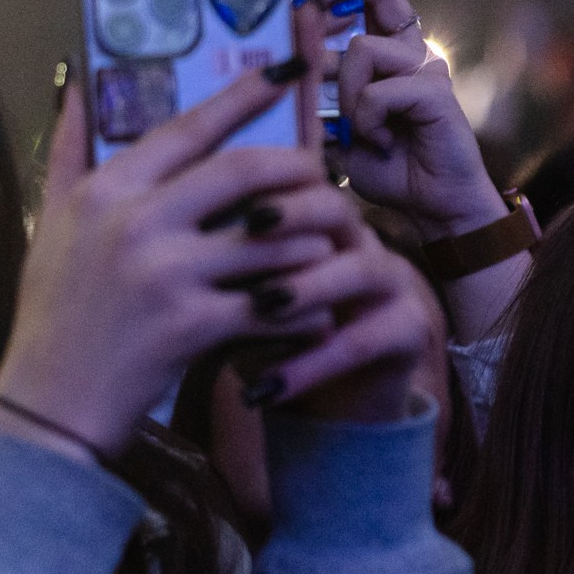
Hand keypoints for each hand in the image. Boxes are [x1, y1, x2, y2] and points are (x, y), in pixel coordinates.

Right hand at [0, 70, 335, 456]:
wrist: (49, 406)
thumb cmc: (56, 312)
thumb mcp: (53, 222)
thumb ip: (70, 149)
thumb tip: (75, 79)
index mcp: (105, 190)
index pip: (188, 126)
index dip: (245, 95)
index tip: (287, 70)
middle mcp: (134, 223)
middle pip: (243, 172)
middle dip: (296, 168)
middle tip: (323, 172)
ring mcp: (165, 274)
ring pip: (270, 238)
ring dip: (310, 237)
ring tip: (331, 238)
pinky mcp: (191, 326)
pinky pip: (272, 303)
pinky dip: (304, 304)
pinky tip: (321, 306)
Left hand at [232, 194, 437, 424]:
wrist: (328, 394)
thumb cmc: (274, 334)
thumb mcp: (241, 294)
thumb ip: (221, 261)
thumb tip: (164, 229)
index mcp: (319, 222)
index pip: (300, 179)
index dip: (266, 178)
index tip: (218, 184)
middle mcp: (361, 243)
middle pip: (339, 209)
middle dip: (297, 214)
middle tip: (251, 223)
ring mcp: (392, 284)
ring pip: (361, 270)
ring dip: (309, 285)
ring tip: (262, 305)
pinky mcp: (409, 330)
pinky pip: (363, 342)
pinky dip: (312, 364)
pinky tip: (268, 386)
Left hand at [307, 0, 505, 240]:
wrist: (434, 209)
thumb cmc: (384, 167)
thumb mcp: (333, 123)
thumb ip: (315, 90)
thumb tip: (281, 60)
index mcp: (386, 48)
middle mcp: (409, 48)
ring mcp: (425, 66)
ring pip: (364, 50)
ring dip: (347, 94)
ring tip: (360, 132)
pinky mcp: (435, 91)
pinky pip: (381, 89)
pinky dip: (368, 121)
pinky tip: (382, 145)